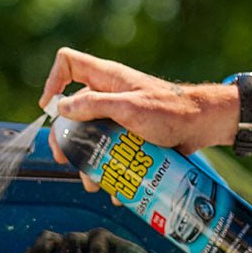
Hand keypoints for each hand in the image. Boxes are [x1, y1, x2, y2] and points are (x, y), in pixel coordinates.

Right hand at [40, 47, 237, 191]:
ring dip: (88, 163)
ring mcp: (119, 115)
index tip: (49, 109)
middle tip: (65, 160)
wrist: (202, 126)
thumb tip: (62, 108)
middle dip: (66, 139)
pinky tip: (115, 188)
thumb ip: (95, 105)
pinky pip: (111, 151)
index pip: (68, 64)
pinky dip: (109, 170)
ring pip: (91, 137)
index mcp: (107, 79)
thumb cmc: (170, 112)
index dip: (54, 82)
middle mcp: (109, 95)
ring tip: (94, 184)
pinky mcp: (130, 135)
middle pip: (73, 112)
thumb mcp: (129, 108)